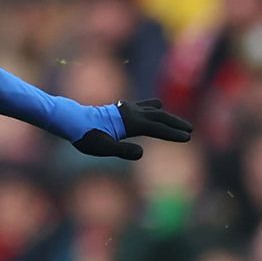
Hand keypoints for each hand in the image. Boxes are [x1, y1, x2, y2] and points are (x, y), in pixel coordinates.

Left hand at [73, 98, 192, 159]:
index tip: (187, 138)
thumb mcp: (103, 147)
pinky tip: (155, 108)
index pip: (157, 128)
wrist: (71, 119)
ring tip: (178, 123)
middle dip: (175, 124)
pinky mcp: (120, 109)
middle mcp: (131, 113)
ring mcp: (126, 109)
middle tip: (189, 131)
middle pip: (159, 116)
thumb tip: (141, 153)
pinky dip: (153, 108)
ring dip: (167, 116)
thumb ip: (122, 150)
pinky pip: (142, 106)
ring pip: (152, 110)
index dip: (172, 133)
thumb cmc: (86, 136)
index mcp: (130, 122)